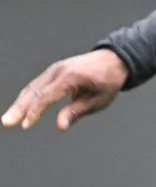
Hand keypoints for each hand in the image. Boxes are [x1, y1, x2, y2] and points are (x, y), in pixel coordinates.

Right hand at [1, 49, 128, 131]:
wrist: (113, 60)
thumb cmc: (108, 82)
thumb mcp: (98, 101)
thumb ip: (76, 112)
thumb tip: (60, 126)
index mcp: (71, 77)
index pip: (47, 96)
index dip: (35, 112)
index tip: (26, 125)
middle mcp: (58, 71)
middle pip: (34, 90)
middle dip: (19, 108)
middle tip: (7, 122)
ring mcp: (54, 69)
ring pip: (32, 87)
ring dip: (19, 104)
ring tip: (8, 119)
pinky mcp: (53, 72)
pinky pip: (37, 85)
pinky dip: (27, 97)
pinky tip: (19, 109)